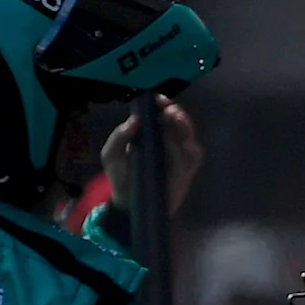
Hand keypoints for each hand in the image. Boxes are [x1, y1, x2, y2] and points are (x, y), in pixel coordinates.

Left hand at [102, 100, 204, 223]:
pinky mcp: (185, 172)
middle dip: (176, 113)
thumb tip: (134, 120)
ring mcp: (177, 157)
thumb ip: (119, 137)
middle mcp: (166, 142)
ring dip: (186, 127)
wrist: (129, 205)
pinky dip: (192, 149)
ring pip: (189, 137)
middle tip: (169, 109)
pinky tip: (187, 144)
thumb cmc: (120, 178)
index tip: (159, 100)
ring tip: (177, 119)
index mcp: (149, 134)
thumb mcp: (111, 155)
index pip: (159, 115)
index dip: (161, 105)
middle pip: (177, 123)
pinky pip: (194, 158)